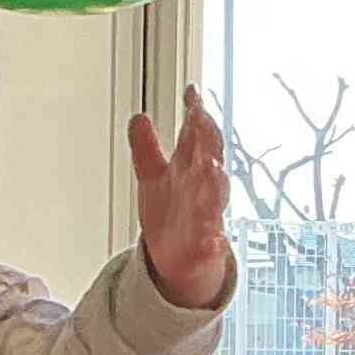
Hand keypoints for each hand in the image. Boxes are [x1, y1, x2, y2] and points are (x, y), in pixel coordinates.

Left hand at [130, 85, 232, 309]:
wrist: (178, 261)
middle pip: (208, 158)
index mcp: (190, 169)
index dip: (194, 114)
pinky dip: (214, 240)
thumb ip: (146, 148)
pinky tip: (215, 239)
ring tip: (213, 168)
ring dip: (215, 182)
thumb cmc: (171, 216)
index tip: (192, 92)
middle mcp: (202, 189)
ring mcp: (207, 216)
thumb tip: (138, 117)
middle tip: (202, 118)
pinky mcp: (206, 247)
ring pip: (215, 196)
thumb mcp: (153, 178)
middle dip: (207, 139)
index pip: (195, 136)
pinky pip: (212, 242)